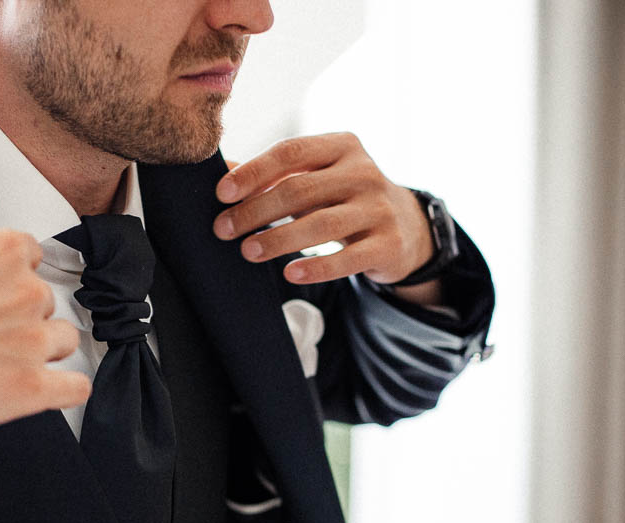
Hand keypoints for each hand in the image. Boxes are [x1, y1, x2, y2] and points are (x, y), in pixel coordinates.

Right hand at [0, 228, 90, 432]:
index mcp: (0, 253)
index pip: (31, 255)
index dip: (13, 277)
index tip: (1, 292)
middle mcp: (26, 292)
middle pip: (46, 301)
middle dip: (23, 318)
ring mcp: (35, 340)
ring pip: (65, 339)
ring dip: (44, 351)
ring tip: (11, 363)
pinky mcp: (34, 386)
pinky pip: (75, 387)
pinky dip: (65, 390)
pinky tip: (49, 390)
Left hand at [213, 133, 434, 286]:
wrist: (405, 226)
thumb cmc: (343, 198)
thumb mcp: (315, 178)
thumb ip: (272, 175)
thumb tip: (220, 173)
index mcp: (341, 147)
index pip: (290, 152)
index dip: (253, 172)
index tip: (221, 193)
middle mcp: (363, 172)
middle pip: (299, 189)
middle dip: (255, 210)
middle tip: (223, 229)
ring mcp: (379, 208)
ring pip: (321, 224)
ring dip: (278, 239)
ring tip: (247, 251)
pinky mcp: (388, 244)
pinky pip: (348, 258)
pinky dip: (317, 267)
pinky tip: (289, 273)